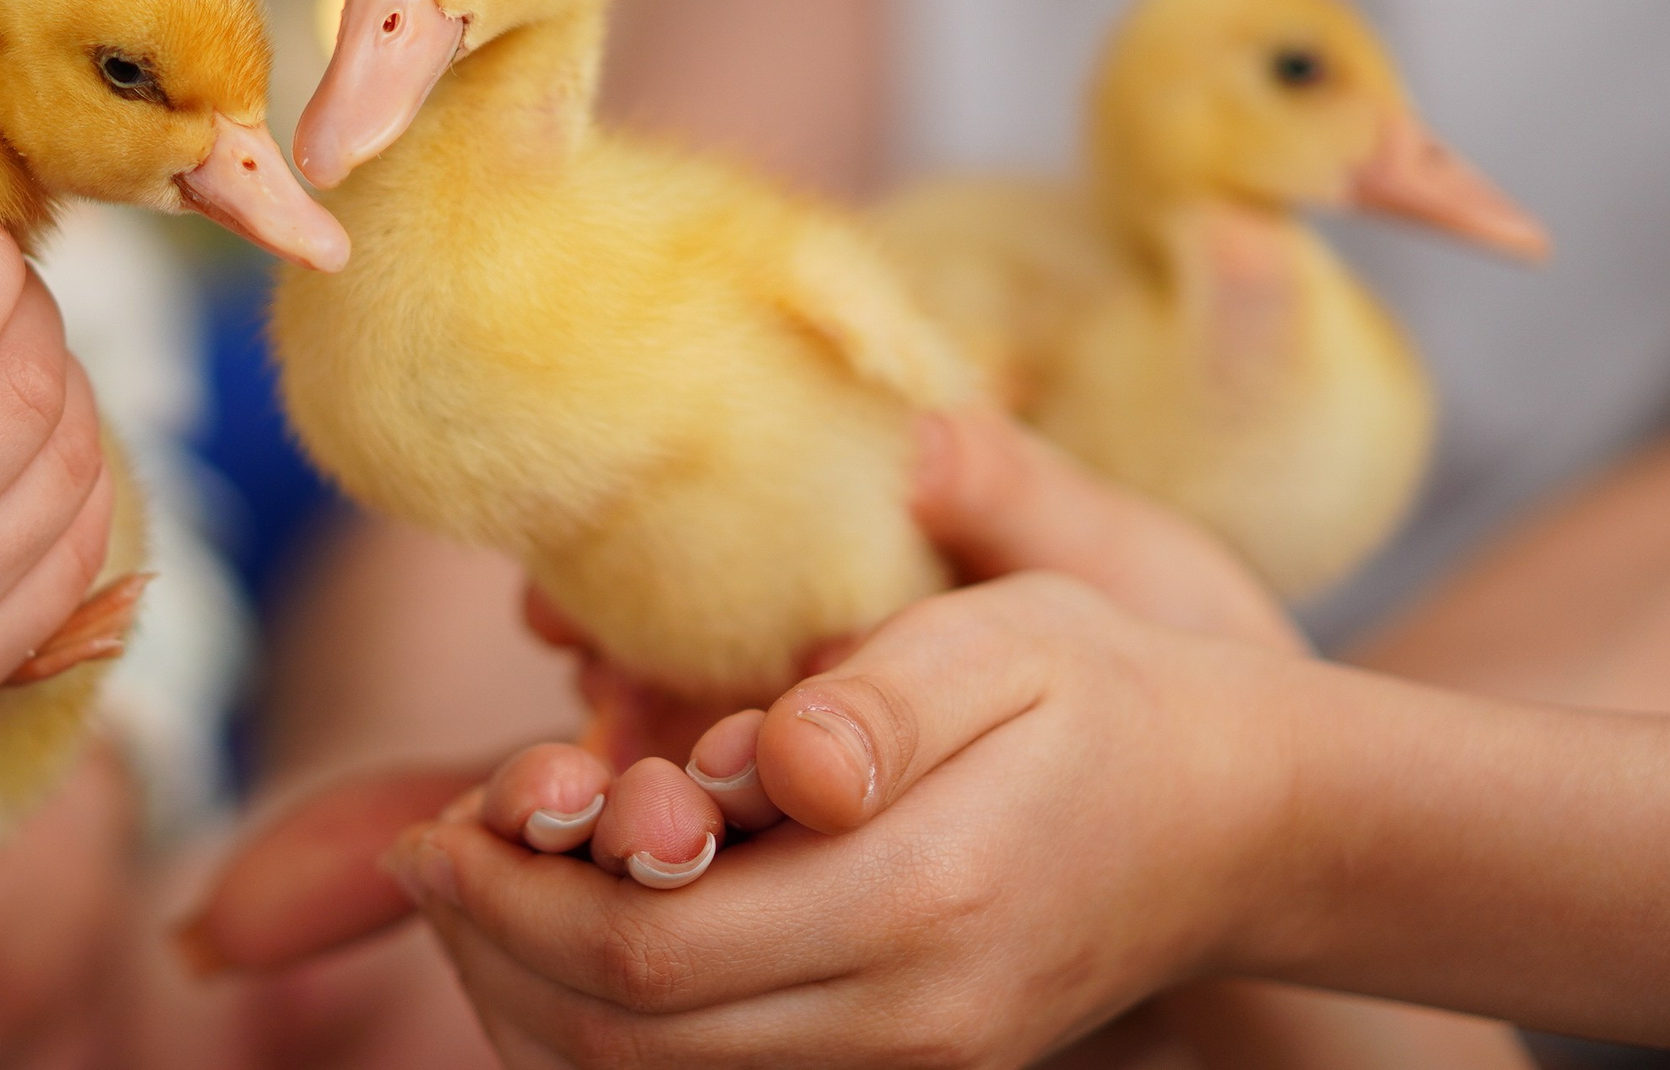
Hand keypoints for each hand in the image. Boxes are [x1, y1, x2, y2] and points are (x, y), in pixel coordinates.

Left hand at [181, 407, 1293, 971]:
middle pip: (626, 1048)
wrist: (1239, 817)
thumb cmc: (1104, 695)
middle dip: (494, 951)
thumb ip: (879, 703)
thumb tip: (769, 763)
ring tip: (477, 887)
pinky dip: (611, 1031)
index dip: (512, 899)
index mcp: (918, 904)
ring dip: (534, 998)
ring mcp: (913, 1068)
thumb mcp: (1005, 643)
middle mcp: (907, 1024)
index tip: (437, 822)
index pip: (649, 959)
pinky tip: (572, 936)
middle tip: (430, 850)